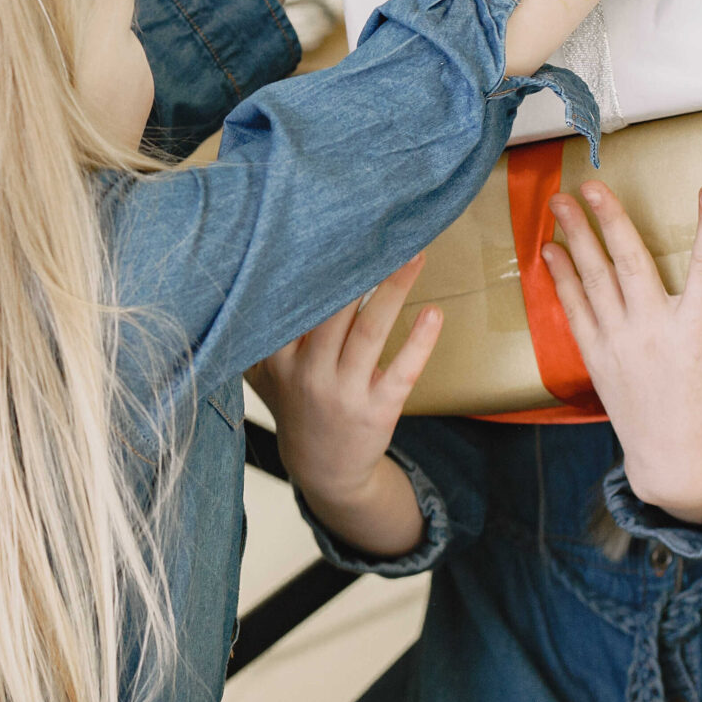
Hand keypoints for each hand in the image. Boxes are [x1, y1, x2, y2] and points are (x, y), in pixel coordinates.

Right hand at [246, 256, 438, 557]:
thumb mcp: (269, 373)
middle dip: (358, 268)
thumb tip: (270, 270)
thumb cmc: (298, 406)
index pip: (295, 306)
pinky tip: (433, 313)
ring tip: (414, 255)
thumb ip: (269, 332)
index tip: (330, 231)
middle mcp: (309, 374)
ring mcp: (344, 394)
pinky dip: (420, 340)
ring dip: (394, 289)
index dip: (312, 269)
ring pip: (370, 331)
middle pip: (333, 312)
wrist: (323, 470)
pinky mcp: (378, 411)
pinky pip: (402, 370)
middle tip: (380, 230)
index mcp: (279, 359)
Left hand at [544, 182, 701, 525]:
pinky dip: (561, 278)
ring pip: (595, 280)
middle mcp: (655, 333)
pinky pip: (574, 309)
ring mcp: (621, 344)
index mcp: (699, 334)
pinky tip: (548, 248)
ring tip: (561, 201)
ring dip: (577, 238)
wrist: (673, 467)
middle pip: (630, 265)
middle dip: (611, 221)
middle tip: (595, 183)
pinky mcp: (597, 357)